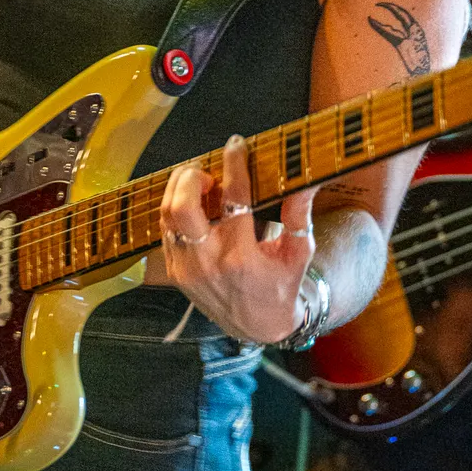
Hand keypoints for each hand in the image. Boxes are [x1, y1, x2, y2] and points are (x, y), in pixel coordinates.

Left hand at [158, 135, 316, 343]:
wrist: (257, 326)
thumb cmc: (281, 286)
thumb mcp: (298, 253)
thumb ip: (299, 215)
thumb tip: (307, 180)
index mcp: (242, 256)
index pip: (233, 199)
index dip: (234, 165)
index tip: (236, 144)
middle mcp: (209, 262)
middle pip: (183, 207)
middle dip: (192, 177)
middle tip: (209, 171)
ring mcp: (186, 269)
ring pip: (167, 216)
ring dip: (179, 189)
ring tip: (199, 181)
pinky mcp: (175, 272)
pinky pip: (164, 231)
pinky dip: (174, 210)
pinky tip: (191, 202)